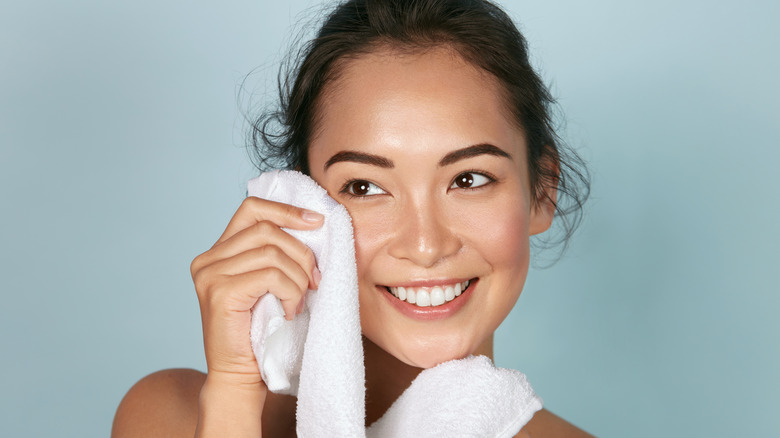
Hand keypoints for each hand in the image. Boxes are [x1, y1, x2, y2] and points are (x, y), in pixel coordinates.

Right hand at [190, 196, 322, 383]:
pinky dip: (291, 292)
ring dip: (298, 278)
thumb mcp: (269, 284)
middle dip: (301, 252)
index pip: (252, 208)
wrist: (240, 377)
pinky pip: (272, 276)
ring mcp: (210, 275)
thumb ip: (276, 254)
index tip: (316, 221)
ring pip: (273, 253)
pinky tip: (290, 311)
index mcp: (218, 252)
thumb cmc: (262, 331)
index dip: (286, 210)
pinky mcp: (220, 292)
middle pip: (267, 229)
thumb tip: (313, 223)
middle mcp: (208, 259)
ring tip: (300, 301)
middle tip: (316, 280)